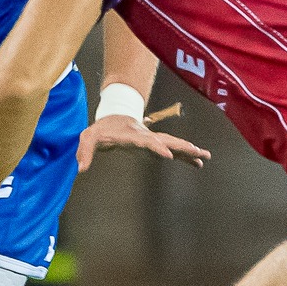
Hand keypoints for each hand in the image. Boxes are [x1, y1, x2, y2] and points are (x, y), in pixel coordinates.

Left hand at [75, 114, 210, 171]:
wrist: (115, 116)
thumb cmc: (102, 129)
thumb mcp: (88, 137)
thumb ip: (84, 151)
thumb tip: (81, 169)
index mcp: (133, 135)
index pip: (146, 141)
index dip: (157, 148)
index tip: (168, 155)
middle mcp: (147, 137)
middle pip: (167, 140)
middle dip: (182, 146)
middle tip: (197, 151)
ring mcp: (154, 140)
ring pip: (174, 144)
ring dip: (189, 150)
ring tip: (205, 156)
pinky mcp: (157, 145)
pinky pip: (174, 150)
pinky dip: (186, 156)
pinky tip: (199, 163)